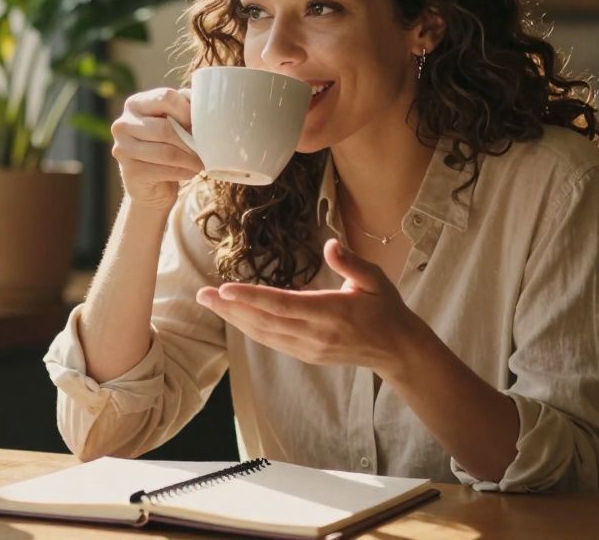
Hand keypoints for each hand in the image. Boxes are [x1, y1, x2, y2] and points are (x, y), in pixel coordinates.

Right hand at [110, 87, 204, 211]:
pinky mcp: (130, 172)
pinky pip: (164, 170)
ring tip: (201, 162)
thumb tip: (203, 104)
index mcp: (135, 104)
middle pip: (165, 129)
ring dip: (190, 159)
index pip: (165, 97)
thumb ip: (185, 107)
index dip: (187, 111)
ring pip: (166, 152)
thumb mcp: (175, 121)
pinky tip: (190, 172)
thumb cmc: (167, 146)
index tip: (199, 124)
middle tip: (205, 148)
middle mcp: (122, 124)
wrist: (152, 185)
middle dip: (189, 141)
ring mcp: (122, 149)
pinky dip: (184, 172)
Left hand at [197, 238, 423, 374]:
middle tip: (202, 295)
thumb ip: (351, 262)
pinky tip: (235, 316)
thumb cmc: (385, 308)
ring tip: (211, 302)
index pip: (283, 305)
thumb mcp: (375, 279)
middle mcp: (315, 334)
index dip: (252, 298)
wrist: (396, 349)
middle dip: (231, 308)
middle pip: (264, 321)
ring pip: (263, 334)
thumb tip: (330, 243)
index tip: (226, 288)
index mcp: (331, 312)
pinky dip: (250, 328)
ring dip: (235, 319)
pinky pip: (272, 341)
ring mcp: (309, 348)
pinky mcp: (306, 354)